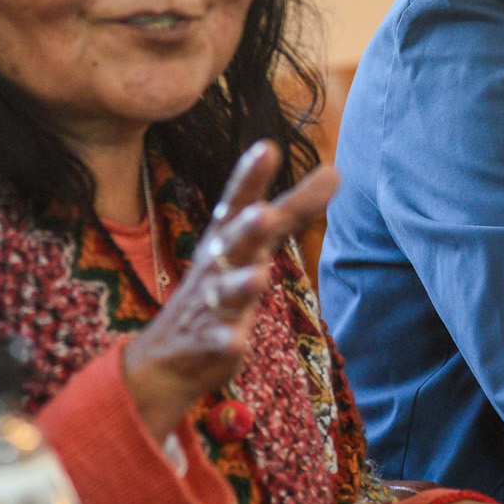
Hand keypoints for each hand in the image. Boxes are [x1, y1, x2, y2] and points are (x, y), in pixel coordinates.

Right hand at [123, 141, 338, 440]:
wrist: (168, 355)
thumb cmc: (220, 283)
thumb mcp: (255, 243)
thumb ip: (294, 210)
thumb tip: (335, 172)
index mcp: (227, 237)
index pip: (239, 202)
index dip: (250, 177)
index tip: (267, 148)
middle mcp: (216, 265)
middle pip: (232, 243)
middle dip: (246, 229)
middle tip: (262, 214)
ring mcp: (210, 304)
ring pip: (225, 292)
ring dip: (241, 284)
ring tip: (259, 277)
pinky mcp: (209, 342)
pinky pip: (218, 342)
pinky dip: (227, 342)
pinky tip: (235, 344)